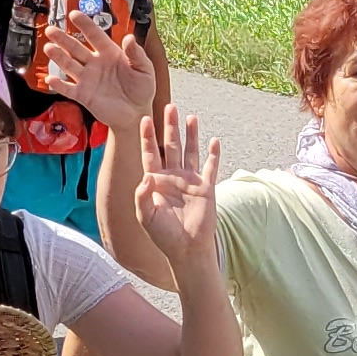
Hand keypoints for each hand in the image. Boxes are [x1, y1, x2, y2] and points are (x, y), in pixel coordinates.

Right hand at [40, 15, 155, 132]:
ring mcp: (88, 79)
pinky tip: (51, 78)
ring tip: (49, 48)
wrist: (137, 113)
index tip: (74, 14)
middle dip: (63, 39)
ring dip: (58, 57)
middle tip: (51, 30)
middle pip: (76, 48)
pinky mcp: (84, 95)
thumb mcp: (144, 69)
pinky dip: (59, 85)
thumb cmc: (142, 89)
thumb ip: (136, 54)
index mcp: (110, 53)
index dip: (85, 24)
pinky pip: (69, 89)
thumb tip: (129, 38)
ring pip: (69, 65)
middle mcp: (95, 64)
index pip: (95, 35)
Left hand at [132, 104, 221, 266]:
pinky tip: (214, 140)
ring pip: (190, 151)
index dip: (147, 137)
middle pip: (170, 146)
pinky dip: (214, 154)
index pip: (150, 153)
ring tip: (191, 116)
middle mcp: (172, 177)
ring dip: (191, 135)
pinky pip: (211, 167)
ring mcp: (190, 180)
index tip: (144, 119)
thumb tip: (146, 177)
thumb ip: (142, 196)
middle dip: (170, 127)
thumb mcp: (146, 216)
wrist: (187, 249)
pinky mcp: (206, 187)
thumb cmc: (164, 235)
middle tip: (170, 106)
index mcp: (155, 181)